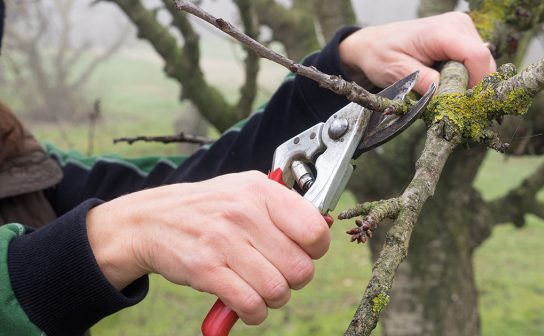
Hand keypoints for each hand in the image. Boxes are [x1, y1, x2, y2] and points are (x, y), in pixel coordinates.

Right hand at [86, 171, 329, 324]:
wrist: (150, 220)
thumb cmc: (207, 207)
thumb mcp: (245, 189)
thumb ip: (283, 206)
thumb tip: (322, 227)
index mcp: (261, 191)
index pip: (315, 230)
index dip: (315, 250)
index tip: (303, 252)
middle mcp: (244, 213)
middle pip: (300, 268)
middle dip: (294, 280)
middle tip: (279, 274)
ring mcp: (224, 242)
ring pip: (277, 290)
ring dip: (274, 298)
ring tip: (261, 288)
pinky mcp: (206, 270)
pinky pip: (250, 304)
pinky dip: (254, 312)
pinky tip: (247, 303)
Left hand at [339, 12, 495, 93]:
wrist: (374, 44)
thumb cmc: (381, 55)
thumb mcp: (396, 72)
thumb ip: (423, 82)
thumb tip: (446, 96)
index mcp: (441, 31)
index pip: (477, 57)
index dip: (476, 84)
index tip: (460, 104)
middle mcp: (458, 25)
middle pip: (484, 63)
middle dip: (471, 87)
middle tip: (448, 103)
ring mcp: (463, 29)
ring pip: (483, 65)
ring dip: (467, 83)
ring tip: (443, 91)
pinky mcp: (463, 38)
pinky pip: (476, 63)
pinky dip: (465, 77)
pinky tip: (447, 83)